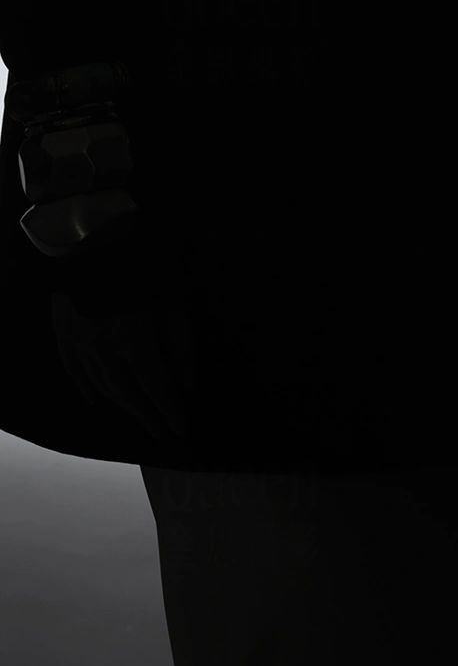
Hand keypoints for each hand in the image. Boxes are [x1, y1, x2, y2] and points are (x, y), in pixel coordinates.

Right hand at [50, 241, 197, 443]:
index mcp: (133, 340)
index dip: (170, 409)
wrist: (93, 232)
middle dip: (149, 415)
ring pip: (102, 387)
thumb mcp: (174, 296)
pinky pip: (76, 372)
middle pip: (128, 393)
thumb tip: (186, 382)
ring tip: (141, 420)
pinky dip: (89, 390)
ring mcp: (79, 343)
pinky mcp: (65, 333)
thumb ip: (180, 343)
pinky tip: (99, 403)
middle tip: (164, 434)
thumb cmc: (144, 258)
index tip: (182, 428)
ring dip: (124, 407)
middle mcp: (102, 349)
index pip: (155, 386)